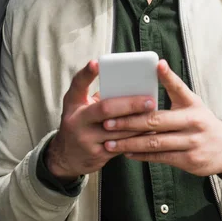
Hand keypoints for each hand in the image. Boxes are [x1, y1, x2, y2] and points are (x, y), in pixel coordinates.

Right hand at [46, 61, 155, 179]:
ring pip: (118, 130)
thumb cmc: (77, 123)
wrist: (66, 157)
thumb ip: (96, 93)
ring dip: (138, 122)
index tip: (97, 63)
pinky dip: (136, 137)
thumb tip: (126, 83)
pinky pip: (122, 145)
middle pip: (106, 109)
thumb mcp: (77, 105)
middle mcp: (77, 121)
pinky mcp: (98, 155)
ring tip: (155, 113)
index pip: (78, 85)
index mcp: (74, 104)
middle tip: (149, 100)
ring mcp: (87, 140)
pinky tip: (149, 131)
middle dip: (130, 104)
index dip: (87, 74)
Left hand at [102, 60, 221, 175]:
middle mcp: (193, 122)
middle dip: (128, 123)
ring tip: (110, 142)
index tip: (147, 74)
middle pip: (155, 122)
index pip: (177, 88)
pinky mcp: (189, 161)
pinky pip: (160, 157)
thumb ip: (173, 87)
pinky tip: (126, 152)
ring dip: (130, 142)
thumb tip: (158, 64)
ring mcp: (192, 143)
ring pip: (155, 143)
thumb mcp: (192, 102)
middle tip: (108, 122)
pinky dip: (141, 155)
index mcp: (192, 104)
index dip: (166, 78)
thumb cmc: (201, 120)